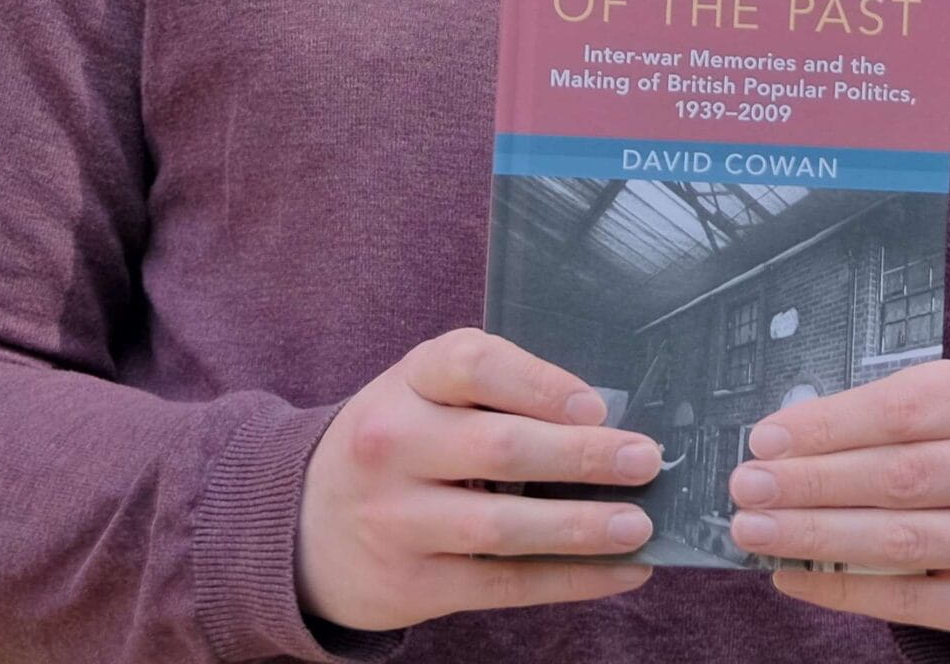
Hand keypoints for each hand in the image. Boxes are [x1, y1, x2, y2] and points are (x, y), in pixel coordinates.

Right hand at [295, 327, 661, 632]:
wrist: (303, 526)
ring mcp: (398, 520)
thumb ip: (494, 393)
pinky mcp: (412, 585)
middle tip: (646, 460)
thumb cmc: (396, 443)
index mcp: (406, 381)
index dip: (541, 383)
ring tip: (639, 525)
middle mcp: (394, 445)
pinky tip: (619, 572)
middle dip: (583, 457)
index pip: (474, 364)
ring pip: (503, 527)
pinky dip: (568, 580)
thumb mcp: (422, 394)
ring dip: (581, 527)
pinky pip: (503, 584)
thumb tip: (602, 417)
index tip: (596, 406)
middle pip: (500, 447)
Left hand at [725, 359, 949, 650]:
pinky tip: (795, 578)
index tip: (766, 439)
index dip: (830, 425)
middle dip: (813, 482)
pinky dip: (845, 589)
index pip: (906, 409)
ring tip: (756, 531)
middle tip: (748, 487)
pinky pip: (913, 601)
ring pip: (904, 539)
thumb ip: (881, 412)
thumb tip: (782, 438)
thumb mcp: (947, 405)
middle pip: (902, 475)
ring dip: (817, 536)